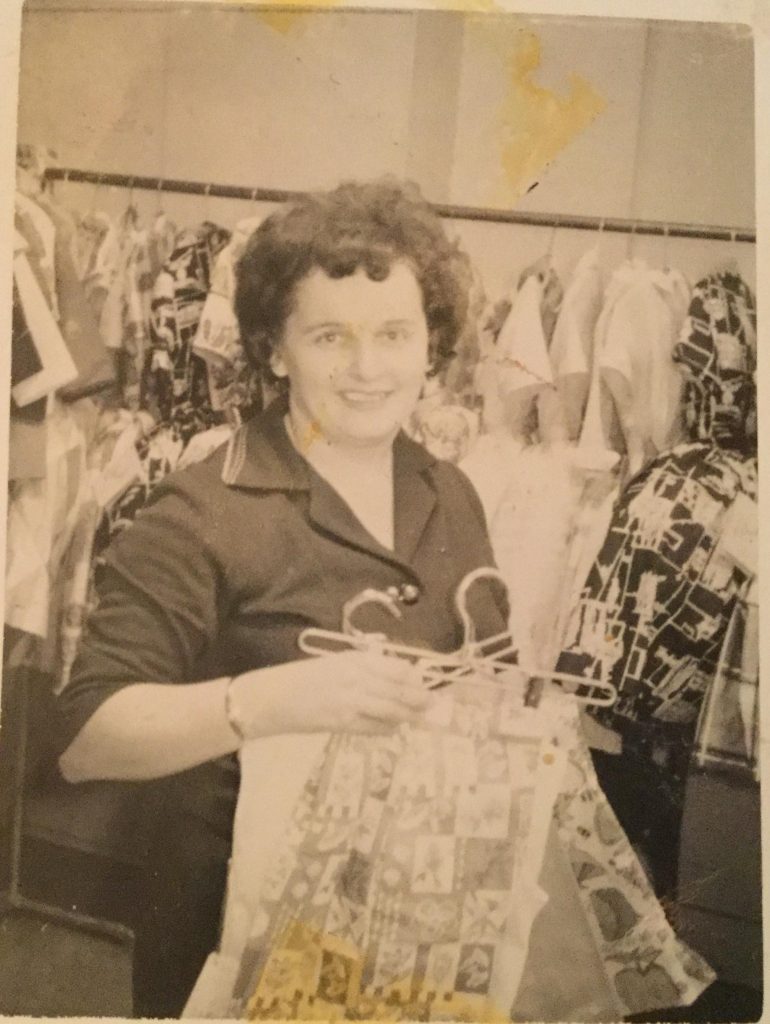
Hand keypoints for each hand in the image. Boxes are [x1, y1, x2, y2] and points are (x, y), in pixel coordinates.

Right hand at [233, 650, 431, 736]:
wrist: (271, 698)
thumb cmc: (299, 679)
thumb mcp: (332, 665)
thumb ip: (360, 670)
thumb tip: (390, 677)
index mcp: (352, 659)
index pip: (393, 666)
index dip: (412, 676)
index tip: (424, 682)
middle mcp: (355, 676)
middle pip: (397, 687)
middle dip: (418, 697)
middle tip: (435, 704)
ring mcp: (350, 700)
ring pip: (390, 707)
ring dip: (409, 714)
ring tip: (424, 718)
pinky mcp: (342, 722)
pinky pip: (373, 726)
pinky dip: (387, 727)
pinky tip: (395, 729)